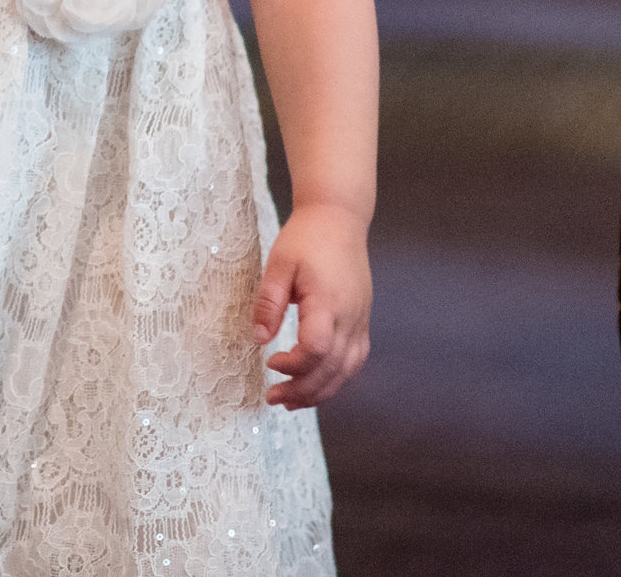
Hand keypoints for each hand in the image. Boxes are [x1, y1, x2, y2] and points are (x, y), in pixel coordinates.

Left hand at [251, 202, 371, 409]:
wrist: (339, 218)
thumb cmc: (306, 238)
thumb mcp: (279, 263)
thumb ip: (269, 302)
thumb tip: (259, 340)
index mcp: (328, 301)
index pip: (317, 348)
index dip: (294, 365)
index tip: (270, 362)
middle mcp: (350, 316)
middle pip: (333, 369)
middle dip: (303, 390)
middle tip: (273, 398)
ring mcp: (360, 320)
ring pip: (347, 370)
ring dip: (321, 392)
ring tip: (292, 401)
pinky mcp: (362, 320)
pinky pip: (354, 360)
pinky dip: (336, 378)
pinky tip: (317, 382)